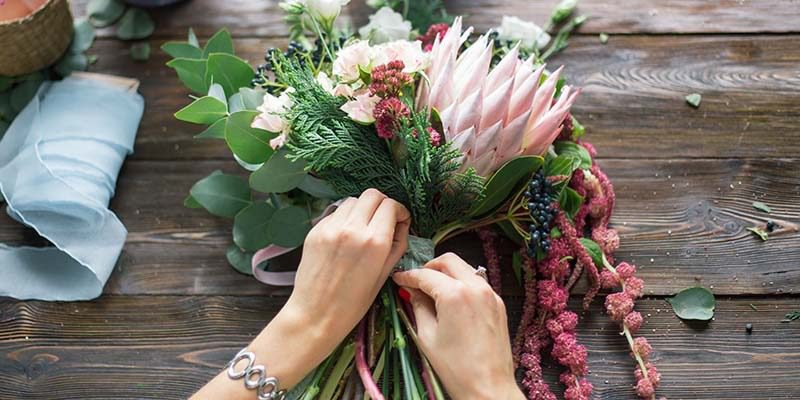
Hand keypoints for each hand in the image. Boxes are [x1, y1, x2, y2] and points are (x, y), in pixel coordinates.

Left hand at [284, 188, 410, 359]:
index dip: (399, 211)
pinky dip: (345, 218)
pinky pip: (336, 213)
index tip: (400, 220)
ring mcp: (331, 228)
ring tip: (363, 228)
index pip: (390, 205)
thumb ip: (396, 245)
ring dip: (363, 209)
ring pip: (353, 200)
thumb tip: (401, 225)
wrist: (315, 315)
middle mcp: (352, 229)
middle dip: (383, 204)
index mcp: (374, 242)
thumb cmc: (353, 303)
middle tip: (384, 220)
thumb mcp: (384, 276)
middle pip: (372, 195)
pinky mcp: (315, 231)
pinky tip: (346, 237)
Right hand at [393, 253, 523, 399]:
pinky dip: (462, 284)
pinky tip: (452, 300)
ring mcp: (490, 294)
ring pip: (465, 269)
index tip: (398, 279)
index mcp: (456, 295)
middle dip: (430, 267)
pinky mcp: (498, 304)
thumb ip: (418, 307)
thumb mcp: (427, 337)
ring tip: (433, 291)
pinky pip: (477, 283)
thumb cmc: (456, 368)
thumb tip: (412, 292)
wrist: (489, 388)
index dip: (408, 276)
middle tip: (416, 281)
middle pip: (449, 261)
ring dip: (447, 273)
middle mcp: (476, 288)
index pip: (426, 275)